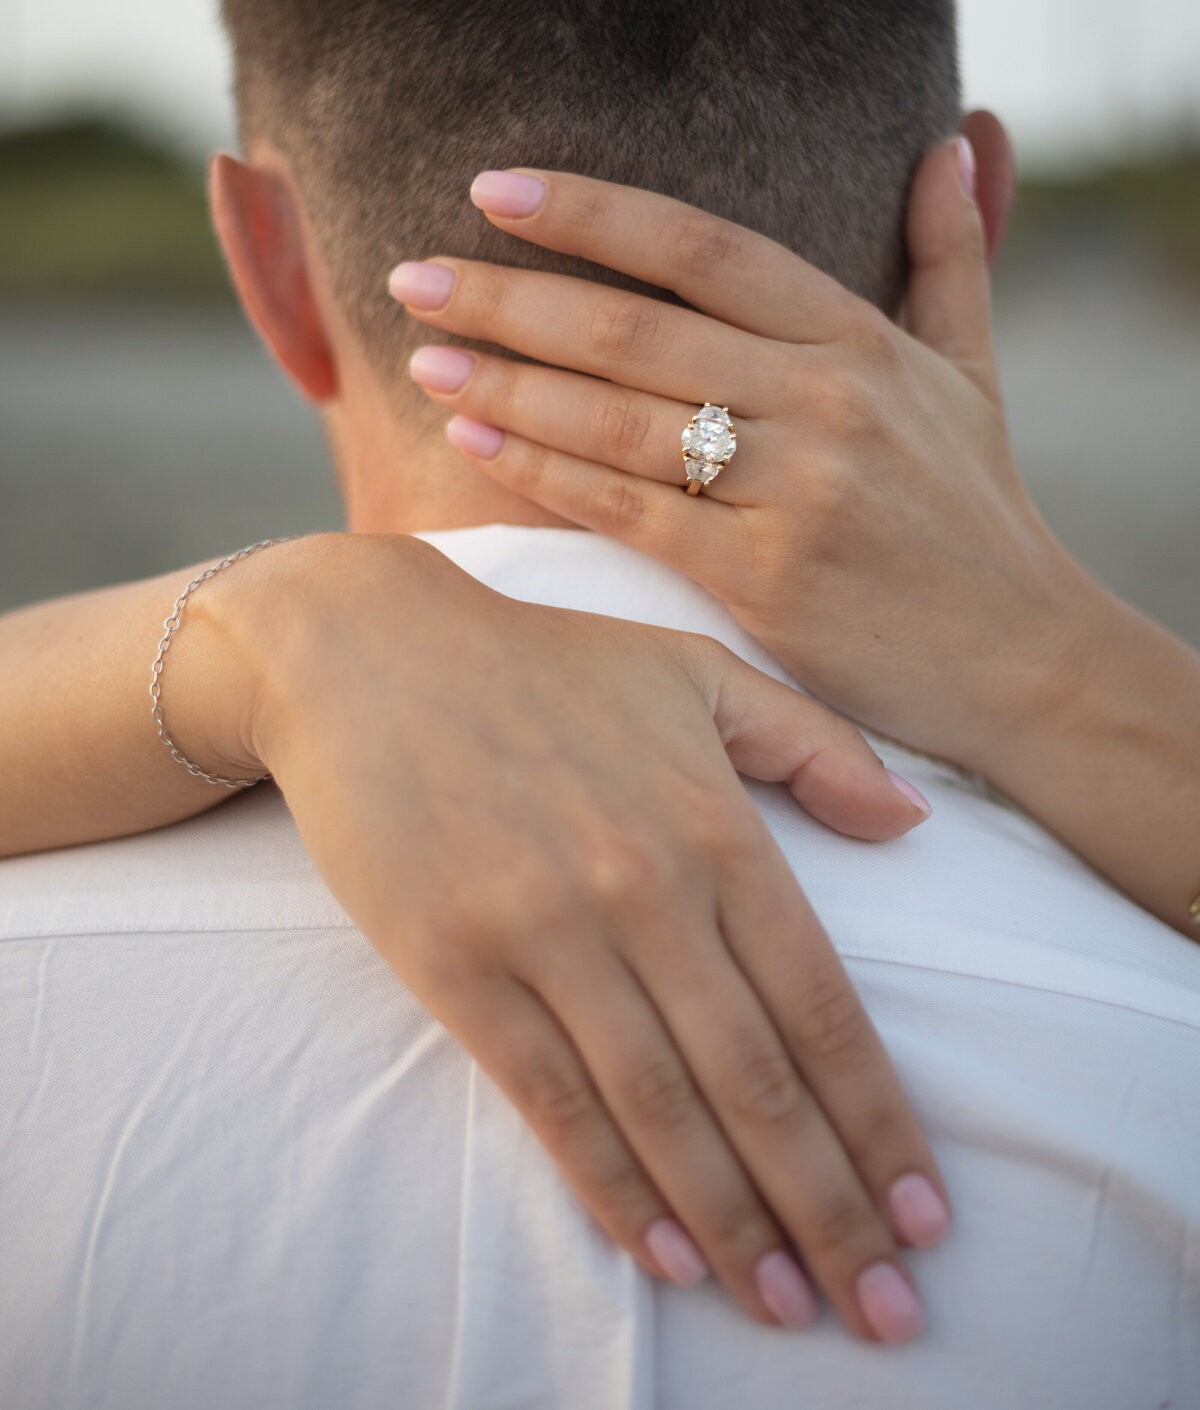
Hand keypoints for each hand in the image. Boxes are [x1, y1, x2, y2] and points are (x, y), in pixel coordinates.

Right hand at [187, 533, 943, 1340]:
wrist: (366, 651)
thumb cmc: (544, 663)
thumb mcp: (694, 669)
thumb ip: (814, 743)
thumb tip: (914, 823)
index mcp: (715, 825)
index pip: (821, 1006)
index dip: (879, 1121)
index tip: (926, 1212)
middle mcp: (645, 890)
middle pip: (758, 1082)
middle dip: (830, 1210)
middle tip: (884, 1310)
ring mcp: (547, 933)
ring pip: (663, 1110)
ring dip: (735, 1225)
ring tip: (790, 1306)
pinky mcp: (457, 967)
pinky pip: (550, 1100)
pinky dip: (613, 1187)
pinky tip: (666, 1253)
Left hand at [391, 129, 1076, 783]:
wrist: (1026, 662)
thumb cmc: (979, 514)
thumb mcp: (974, 372)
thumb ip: (952, 255)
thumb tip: (951, 138)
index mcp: (861, 339)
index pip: (703, 247)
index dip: (591, 211)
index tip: (492, 189)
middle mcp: (827, 400)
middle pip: (634, 326)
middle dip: (509, 296)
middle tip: (414, 274)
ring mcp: (796, 489)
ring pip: (618, 417)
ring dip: (507, 380)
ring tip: (422, 353)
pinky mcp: (764, 578)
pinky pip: (625, 509)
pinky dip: (542, 469)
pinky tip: (474, 435)